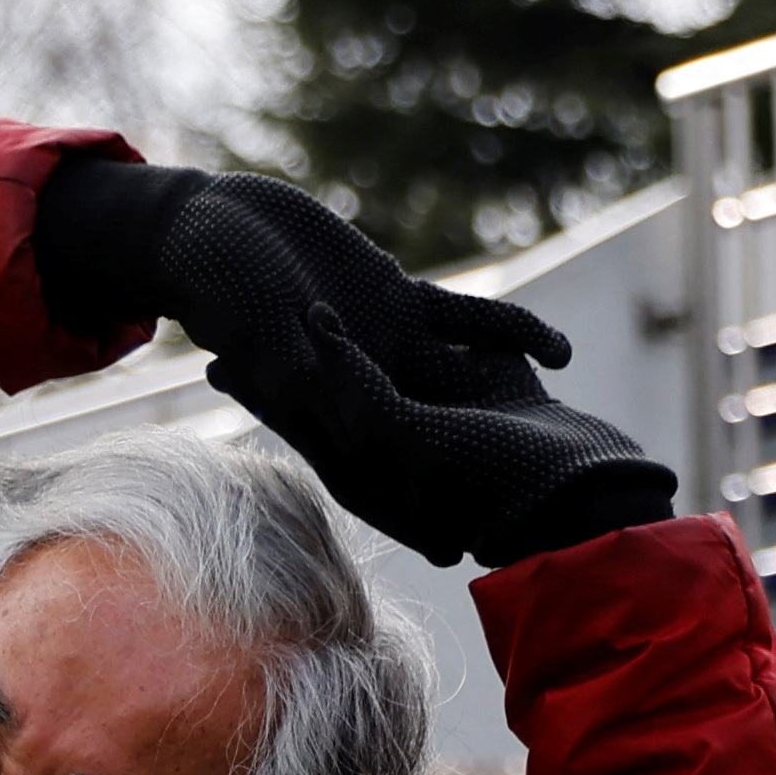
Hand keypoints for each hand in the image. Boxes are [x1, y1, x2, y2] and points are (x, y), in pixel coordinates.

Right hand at [34, 156, 672, 569]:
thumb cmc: (215, 278)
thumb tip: (319, 388)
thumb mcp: (252, 320)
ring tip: (562, 420)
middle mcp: (354, 384)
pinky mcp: (397, 299)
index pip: (367, 473)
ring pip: (454, 383)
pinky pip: (463, 321)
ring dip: (503, 401)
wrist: (213, 227)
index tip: (450, 547)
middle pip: (421, 446)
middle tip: (527, 518)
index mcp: (313, 408)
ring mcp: (382, 343)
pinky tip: (553, 347)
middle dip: (472, 478)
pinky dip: (503, 332)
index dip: (407, 511)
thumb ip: (288, 355)